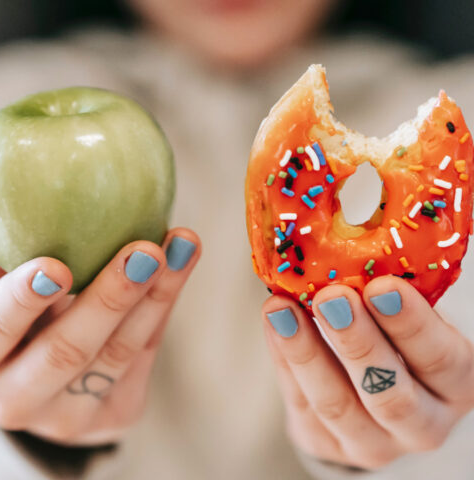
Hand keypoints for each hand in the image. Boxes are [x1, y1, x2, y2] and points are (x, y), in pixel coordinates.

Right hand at [0, 228, 199, 445]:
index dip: (22, 301)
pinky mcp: (114, 414)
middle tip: (145, 254)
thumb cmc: (30, 322)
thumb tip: (39, 214)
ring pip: (119, 352)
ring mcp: (69, 415)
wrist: (55, 386)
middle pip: (66, 351)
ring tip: (181, 247)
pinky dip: (163, 303)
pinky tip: (181, 263)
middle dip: (109, 299)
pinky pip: (145, 352)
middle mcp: (18, 398)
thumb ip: (18, 272)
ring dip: (156, 295)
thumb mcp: (13, 300)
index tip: (55, 267)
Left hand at [263, 275, 473, 468]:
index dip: (412, 324)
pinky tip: (274, 322)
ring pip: (336, 405)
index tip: (382, 285)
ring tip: (282, 308)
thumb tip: (350, 237)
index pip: (441, 359)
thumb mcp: (406, 320)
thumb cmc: (396, 341)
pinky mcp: (327, 445)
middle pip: (391, 394)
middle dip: (358, 342)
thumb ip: (390, 294)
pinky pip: (300, 403)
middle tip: (331, 297)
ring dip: (306, 353)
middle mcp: (421, 423)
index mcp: (453, 384)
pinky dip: (283, 359)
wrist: (371, 393)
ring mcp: (373, 443)